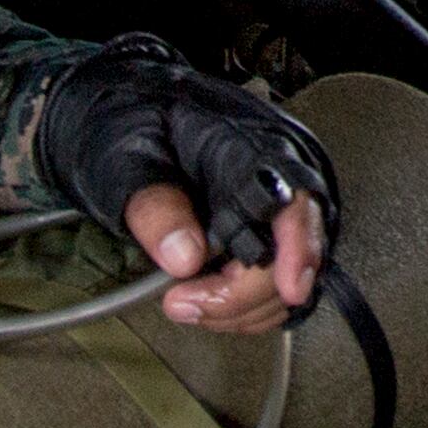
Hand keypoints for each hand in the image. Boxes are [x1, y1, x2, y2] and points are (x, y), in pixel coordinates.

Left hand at [33, 48, 332, 332]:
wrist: (131, 116)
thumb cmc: (134, 128)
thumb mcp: (128, 158)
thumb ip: (155, 205)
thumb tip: (184, 257)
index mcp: (251, 149)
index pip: (293, 200)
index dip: (299, 248)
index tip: (290, 287)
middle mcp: (279, 182)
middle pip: (293, 255)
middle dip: (240, 294)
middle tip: (179, 302)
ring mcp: (277, 216)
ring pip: (287, 283)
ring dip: (238, 309)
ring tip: (182, 301)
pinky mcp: (268, 242)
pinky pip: (274, 292)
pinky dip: (243, 311)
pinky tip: (206, 302)